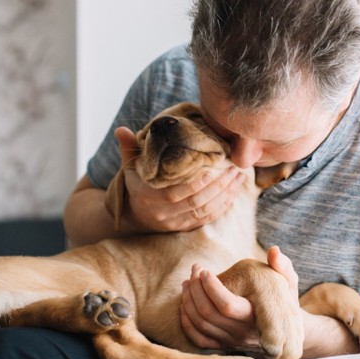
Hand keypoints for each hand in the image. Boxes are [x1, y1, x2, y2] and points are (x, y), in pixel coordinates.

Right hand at [114, 126, 245, 231]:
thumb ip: (128, 149)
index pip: (175, 194)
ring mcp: (174, 223)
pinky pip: (207, 220)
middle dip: (218, 186)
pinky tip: (233, 193)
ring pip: (204, 211)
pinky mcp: (184, 228)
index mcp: (148, 198)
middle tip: (234, 170)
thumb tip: (121, 130)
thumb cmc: (137, 185)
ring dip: (225, 195)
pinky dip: (222, 207)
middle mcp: (162, 214)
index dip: (196, 184)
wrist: (136, 216)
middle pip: (195, 202)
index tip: (213, 170)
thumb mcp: (130, 168)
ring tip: (238, 178)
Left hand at [180, 246, 299, 349]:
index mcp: (256, 316)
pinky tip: (185, 304)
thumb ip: (282, 266)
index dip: (211, 287)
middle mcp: (242, 332)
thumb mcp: (289, 282)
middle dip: (196, 288)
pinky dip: (187, 322)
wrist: (287, 332)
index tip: (204, 270)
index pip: (227, 305)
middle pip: (208, 313)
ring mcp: (231, 341)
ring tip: (188, 282)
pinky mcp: (224, 346)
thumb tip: (274, 250)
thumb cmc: (284, 300)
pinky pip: (198, 339)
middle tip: (195, 270)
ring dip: (188, 300)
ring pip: (200, 324)